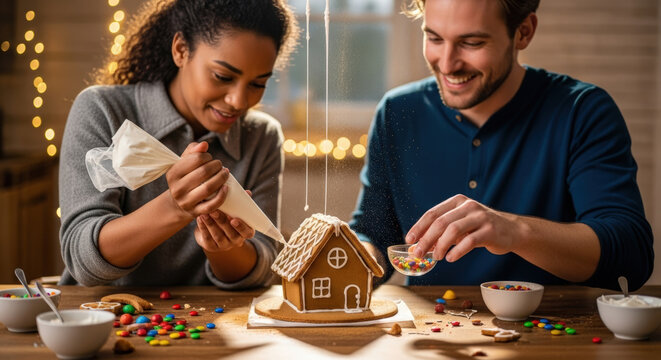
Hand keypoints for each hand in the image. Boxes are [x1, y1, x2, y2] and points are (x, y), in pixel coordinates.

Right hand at [166, 142, 228, 218]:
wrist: (178, 203)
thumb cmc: (185, 177)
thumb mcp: (183, 163)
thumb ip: (193, 151)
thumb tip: (204, 144)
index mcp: (173, 173)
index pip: (195, 159)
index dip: (206, 156)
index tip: (210, 158)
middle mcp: (177, 188)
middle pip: (203, 172)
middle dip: (216, 166)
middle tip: (220, 165)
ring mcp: (186, 201)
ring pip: (208, 188)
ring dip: (221, 178)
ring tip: (225, 173)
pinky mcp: (196, 212)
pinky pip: (212, 205)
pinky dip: (221, 196)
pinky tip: (226, 188)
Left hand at [194, 209, 255, 251]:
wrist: (213, 230)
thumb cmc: (227, 217)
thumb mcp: (235, 211)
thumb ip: (241, 203)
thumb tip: (247, 192)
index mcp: (245, 232)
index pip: (247, 232)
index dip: (241, 227)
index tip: (234, 219)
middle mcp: (236, 241)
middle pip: (231, 233)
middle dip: (222, 221)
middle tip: (214, 211)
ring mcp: (224, 245)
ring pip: (218, 236)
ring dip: (211, 224)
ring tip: (204, 214)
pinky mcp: (211, 247)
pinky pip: (207, 238)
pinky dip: (203, 228)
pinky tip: (199, 219)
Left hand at [406, 194, 522, 261]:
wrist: (512, 231)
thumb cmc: (481, 229)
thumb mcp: (461, 226)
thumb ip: (442, 234)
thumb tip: (419, 247)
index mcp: (457, 202)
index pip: (432, 213)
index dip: (419, 227)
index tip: (409, 240)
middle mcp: (468, 206)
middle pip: (440, 222)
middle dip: (426, 239)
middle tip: (418, 254)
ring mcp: (480, 216)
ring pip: (453, 230)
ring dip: (441, 246)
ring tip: (437, 257)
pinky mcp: (490, 230)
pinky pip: (470, 241)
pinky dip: (457, 251)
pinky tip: (451, 258)